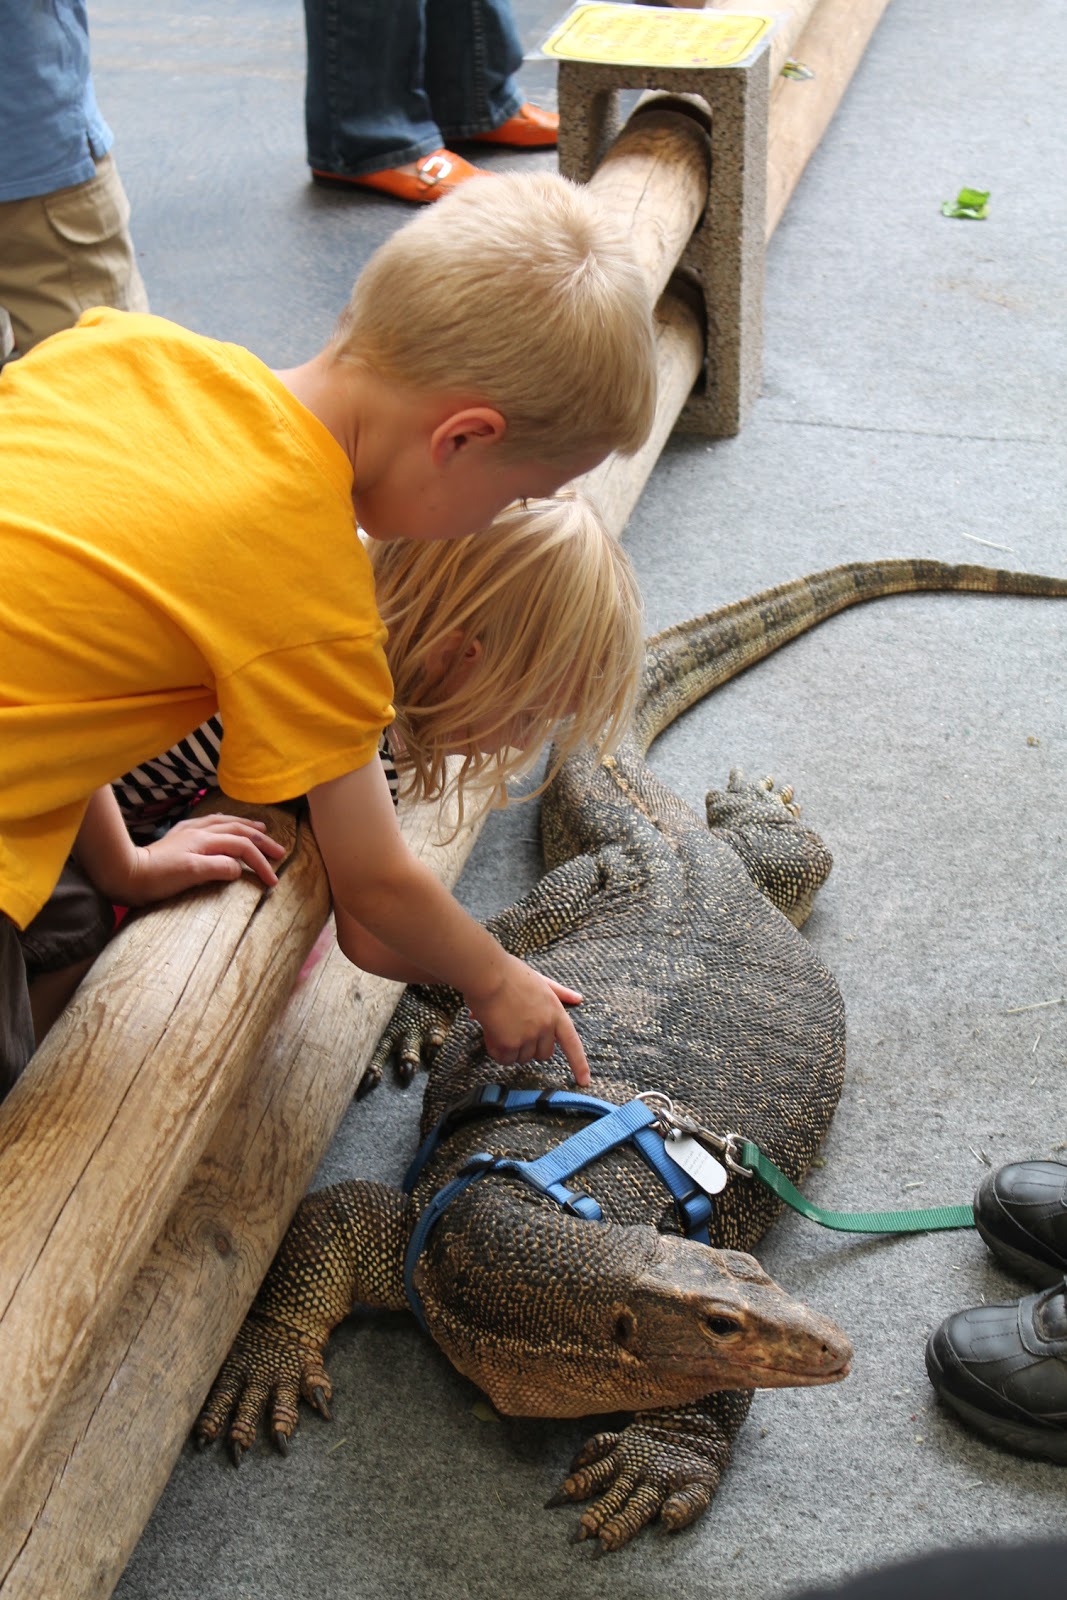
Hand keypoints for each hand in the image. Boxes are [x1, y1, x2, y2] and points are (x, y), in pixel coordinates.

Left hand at [122, 813, 286, 904]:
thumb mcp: (192, 874)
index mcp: (206, 841)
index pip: (242, 848)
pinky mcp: (178, 836)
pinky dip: (225, 822)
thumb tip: (239, 867)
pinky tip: (224, 823)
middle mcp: (200, 832)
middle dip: (261, 840)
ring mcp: (189, 832)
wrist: (126, 872)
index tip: (273, 882)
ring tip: (261, 829)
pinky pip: (209, 822)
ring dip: (246, 825)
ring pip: (225, 822)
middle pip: (239, 830)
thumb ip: (219, 867)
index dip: (261, 863)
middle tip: (279, 851)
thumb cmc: (157, 878)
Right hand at [465, 958, 588, 1085]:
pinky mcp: (510, 1043)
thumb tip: (579, 998)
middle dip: (530, 1048)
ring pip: (521, 1058)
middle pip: (543, 1055)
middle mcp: (546, 1027)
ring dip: (510, 1049)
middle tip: (513, 1030)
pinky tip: (490, 1032)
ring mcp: (528, 1036)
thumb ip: (560, 992)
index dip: (579, 1064)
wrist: (488, 975)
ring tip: (498, 1025)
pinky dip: (496, 1050)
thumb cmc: (511, 974)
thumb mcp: (541, 981)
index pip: (572, 1043)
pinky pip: (504, 1058)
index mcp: (556, 1012)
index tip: (584, 1081)